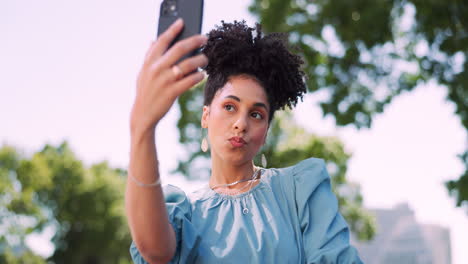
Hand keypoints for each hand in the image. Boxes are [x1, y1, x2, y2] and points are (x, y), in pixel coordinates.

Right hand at [130, 18, 207, 134]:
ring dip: (199, 60)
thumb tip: (153, 40)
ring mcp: (164, 81)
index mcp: (149, 62)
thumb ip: (149, 57)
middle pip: (178, 49)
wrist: (143, 113)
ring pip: (187, 65)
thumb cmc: (145, 91)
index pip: (162, 41)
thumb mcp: (143, 73)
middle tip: (204, 38)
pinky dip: (197, 76)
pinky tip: (202, 75)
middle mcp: (156, 69)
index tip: (182, 22)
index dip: (172, 30)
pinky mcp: (172, 92)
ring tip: (205, 58)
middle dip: (194, 41)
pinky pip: (189, 81)